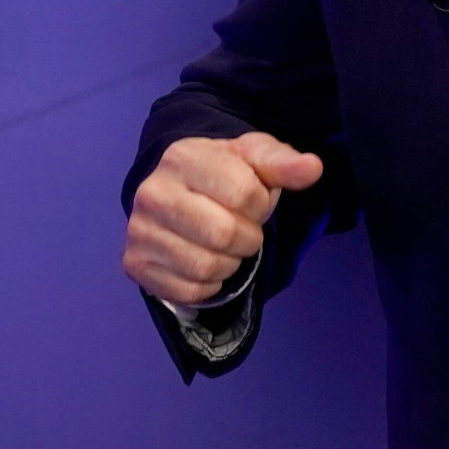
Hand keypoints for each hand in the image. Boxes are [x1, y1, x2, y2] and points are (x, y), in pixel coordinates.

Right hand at [122, 133, 323, 305]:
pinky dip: (208, 284)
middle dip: (247, 238)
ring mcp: (139, 230)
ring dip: (229, 263)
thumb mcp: (254, 159)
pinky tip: (203, 261)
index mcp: (183, 157)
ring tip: (222, 245)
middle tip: (240, 228)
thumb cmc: (223, 174)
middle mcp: (152, 193)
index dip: (260, 204)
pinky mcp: (136, 264)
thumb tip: (312, 168)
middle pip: (225, 234)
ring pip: (207, 267)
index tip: (251, 201)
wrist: (177, 192)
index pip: (244, 193)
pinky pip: (190, 291)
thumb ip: (282, 163)